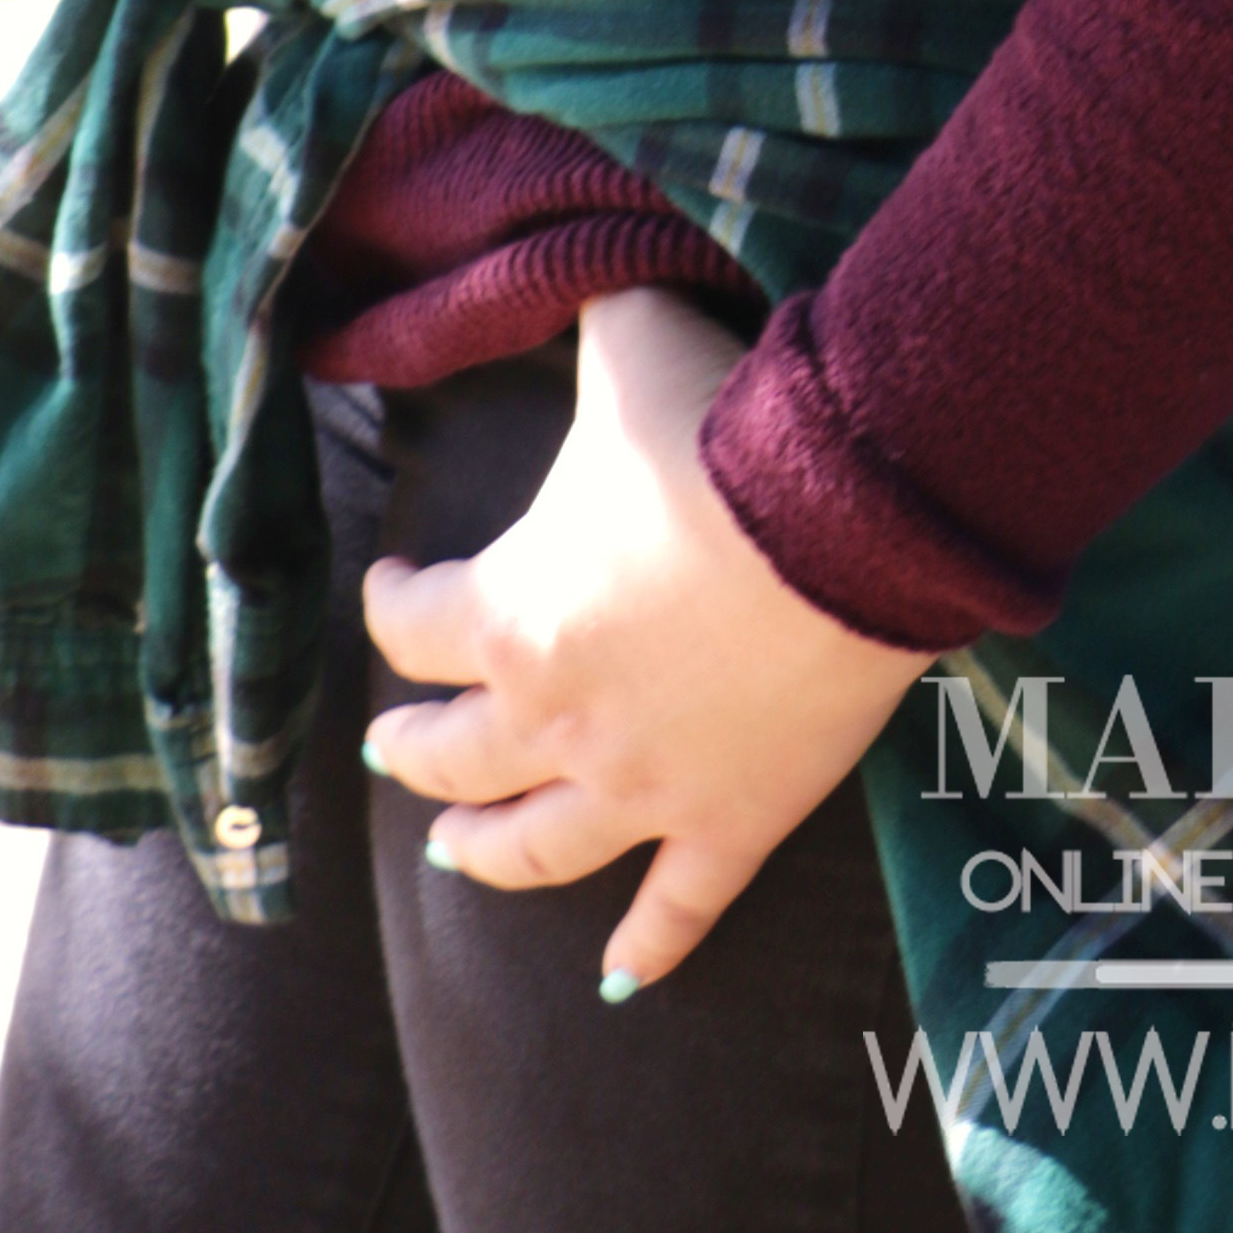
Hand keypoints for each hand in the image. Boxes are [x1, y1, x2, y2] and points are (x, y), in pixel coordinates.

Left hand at [355, 288, 927, 990]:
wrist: (843, 525)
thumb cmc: (722, 429)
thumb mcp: (629, 341)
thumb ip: (583, 307)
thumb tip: (564, 253)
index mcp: (513, 614)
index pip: (416, 626)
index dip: (393, 604)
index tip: (389, 585)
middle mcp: (557, 719)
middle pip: (458, 758)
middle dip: (418, 753)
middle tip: (394, 752)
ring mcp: (642, 790)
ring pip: (541, 850)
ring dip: (491, 855)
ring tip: (458, 857)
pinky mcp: (730, 826)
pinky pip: (679, 910)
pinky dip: (649, 947)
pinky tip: (622, 980)